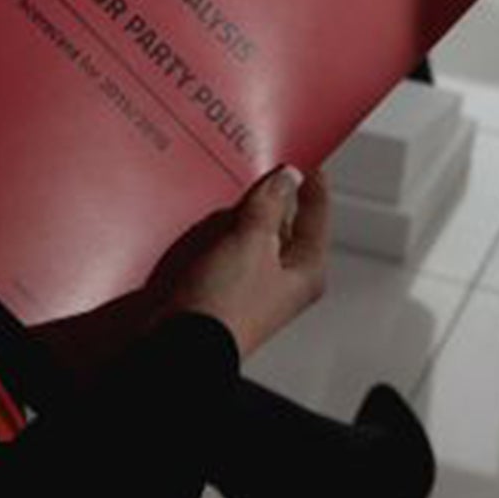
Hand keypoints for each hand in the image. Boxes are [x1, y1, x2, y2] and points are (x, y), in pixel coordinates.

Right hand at [165, 166, 328, 358]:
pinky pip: (226, 248)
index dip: (310, 179)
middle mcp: (284, 278)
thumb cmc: (227, 305)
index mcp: (307, 269)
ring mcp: (253, 283)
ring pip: (251, 233)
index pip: (317, 212)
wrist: (181, 347)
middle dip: (267, 194)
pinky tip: (204, 212)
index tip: (300, 150)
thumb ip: (270, 205)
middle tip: (254, 159)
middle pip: (283, 221)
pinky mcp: (224, 287)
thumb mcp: (253, 243)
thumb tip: (286, 177)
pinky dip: (218, 230)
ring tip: (226, 179)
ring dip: (238, 211)